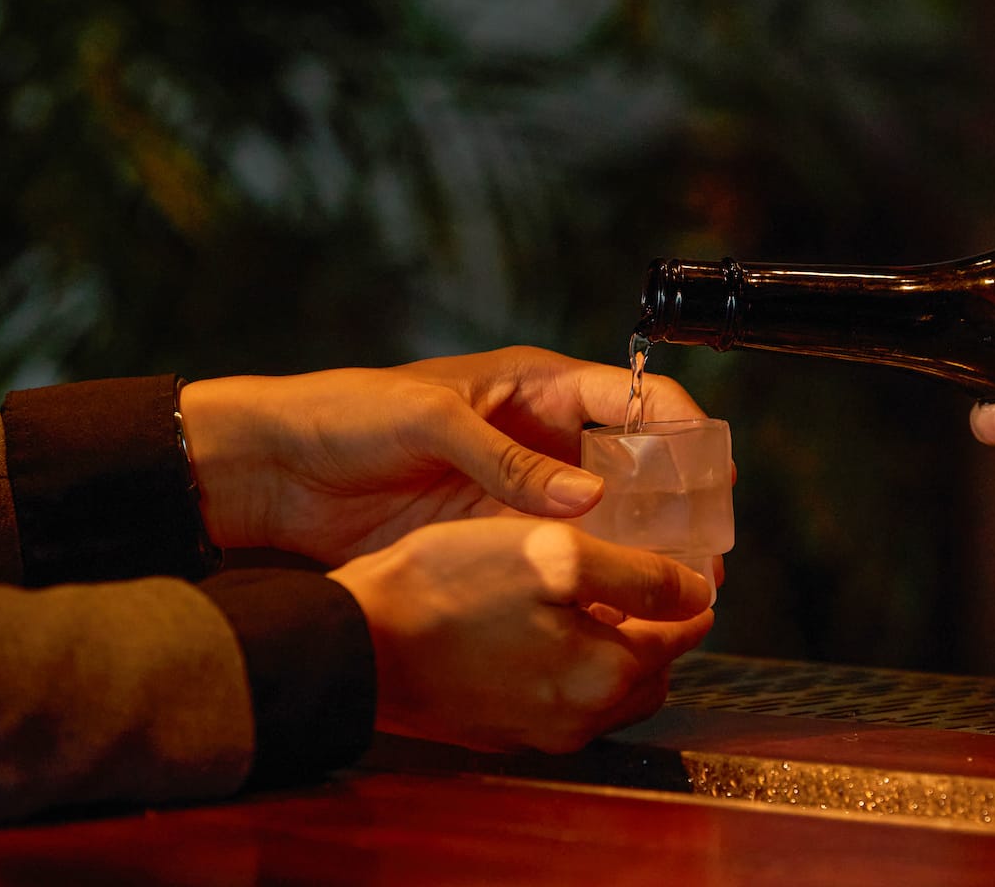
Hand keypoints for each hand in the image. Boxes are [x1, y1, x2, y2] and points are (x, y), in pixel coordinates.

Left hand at [179, 346, 703, 564]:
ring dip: (643, 552)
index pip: (636, 399)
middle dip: (679, 508)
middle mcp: (545, 436)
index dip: (684, 432)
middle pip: (638, 468)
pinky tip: (614, 610)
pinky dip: (592, 580)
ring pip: (608, 521)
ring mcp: (524, 490)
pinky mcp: (499, 535)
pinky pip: (562, 558)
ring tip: (674, 594)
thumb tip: (587, 501)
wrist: (280, 470)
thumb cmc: (348, 416)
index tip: (713, 479)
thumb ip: (507, 460)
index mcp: (539, 385)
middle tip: (705, 558)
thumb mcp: (430, 422)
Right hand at [331, 519, 715, 752]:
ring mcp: (533, 731)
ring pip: (602, 690)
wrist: (353, 643)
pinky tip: (541, 625)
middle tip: (645, 583)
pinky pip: (556, 698)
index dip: (688, 596)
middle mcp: (577, 720)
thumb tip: (698, 595)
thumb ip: (636, 576)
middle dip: (656, 631)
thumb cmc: (448, 589)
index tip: (689, 569)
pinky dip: (567, 666)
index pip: (681, 637)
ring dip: (611, 650)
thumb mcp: (554, 556)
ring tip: (593, 600)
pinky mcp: (495, 728)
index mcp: (604, 678)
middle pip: (647, 674)